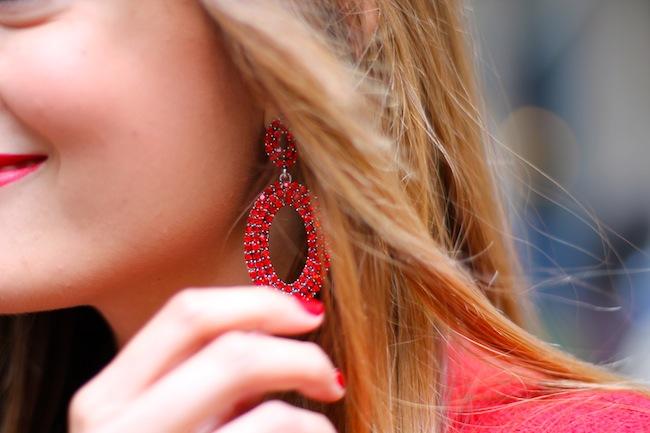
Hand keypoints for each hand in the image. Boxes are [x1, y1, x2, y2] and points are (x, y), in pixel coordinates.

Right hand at [68, 286, 344, 432]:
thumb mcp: (169, 416)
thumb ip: (205, 375)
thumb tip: (283, 316)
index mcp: (108, 397)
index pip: (188, 313)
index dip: (259, 301)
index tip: (308, 314)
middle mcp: (118, 432)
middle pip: (232, 351)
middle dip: (298, 354)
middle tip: (330, 377)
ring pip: (268, 414)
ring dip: (312, 417)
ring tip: (323, 424)